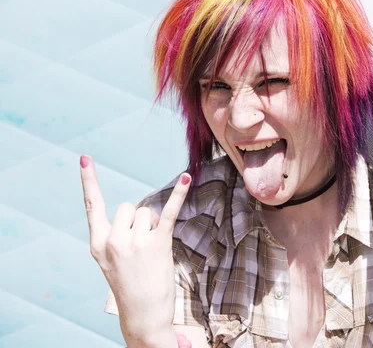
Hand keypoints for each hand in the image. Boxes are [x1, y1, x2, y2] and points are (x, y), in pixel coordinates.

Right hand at [80, 155, 190, 346]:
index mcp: (98, 244)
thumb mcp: (111, 261)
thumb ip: (118, 235)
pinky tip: (186, 179)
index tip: (85, 159)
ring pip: (149, 213)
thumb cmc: (129, 285)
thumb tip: (144, 212)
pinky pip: (169, 213)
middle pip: (130, 207)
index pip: (92, 206)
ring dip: (155, 225)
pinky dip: (179, 195)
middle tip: (142, 245)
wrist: (143, 314)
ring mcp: (134, 243)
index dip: (89, 182)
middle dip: (140, 219)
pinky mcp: (157, 245)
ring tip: (153, 250)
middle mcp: (113, 241)